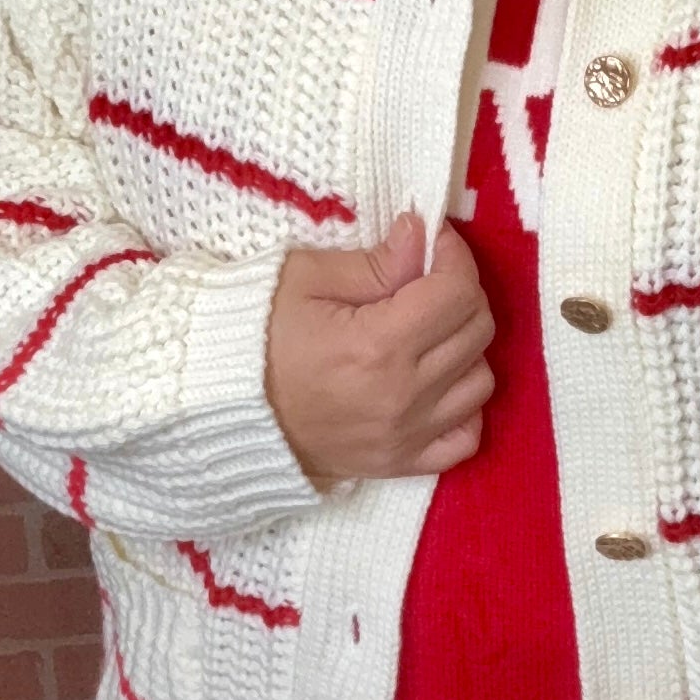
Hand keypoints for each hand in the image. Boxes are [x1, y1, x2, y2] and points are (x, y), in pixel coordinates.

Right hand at [264, 207, 494, 485]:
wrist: (219, 409)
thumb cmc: (255, 336)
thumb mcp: (304, 279)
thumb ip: (375, 262)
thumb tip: (422, 236)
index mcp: (378, 344)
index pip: (457, 291)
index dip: (454, 256)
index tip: (433, 243)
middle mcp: (402, 395)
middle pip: (477, 331)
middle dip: (461, 292)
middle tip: (427, 279)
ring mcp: (404, 436)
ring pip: (480, 381)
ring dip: (464, 347)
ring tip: (427, 331)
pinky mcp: (398, 463)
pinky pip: (465, 439)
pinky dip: (463, 408)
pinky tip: (436, 384)